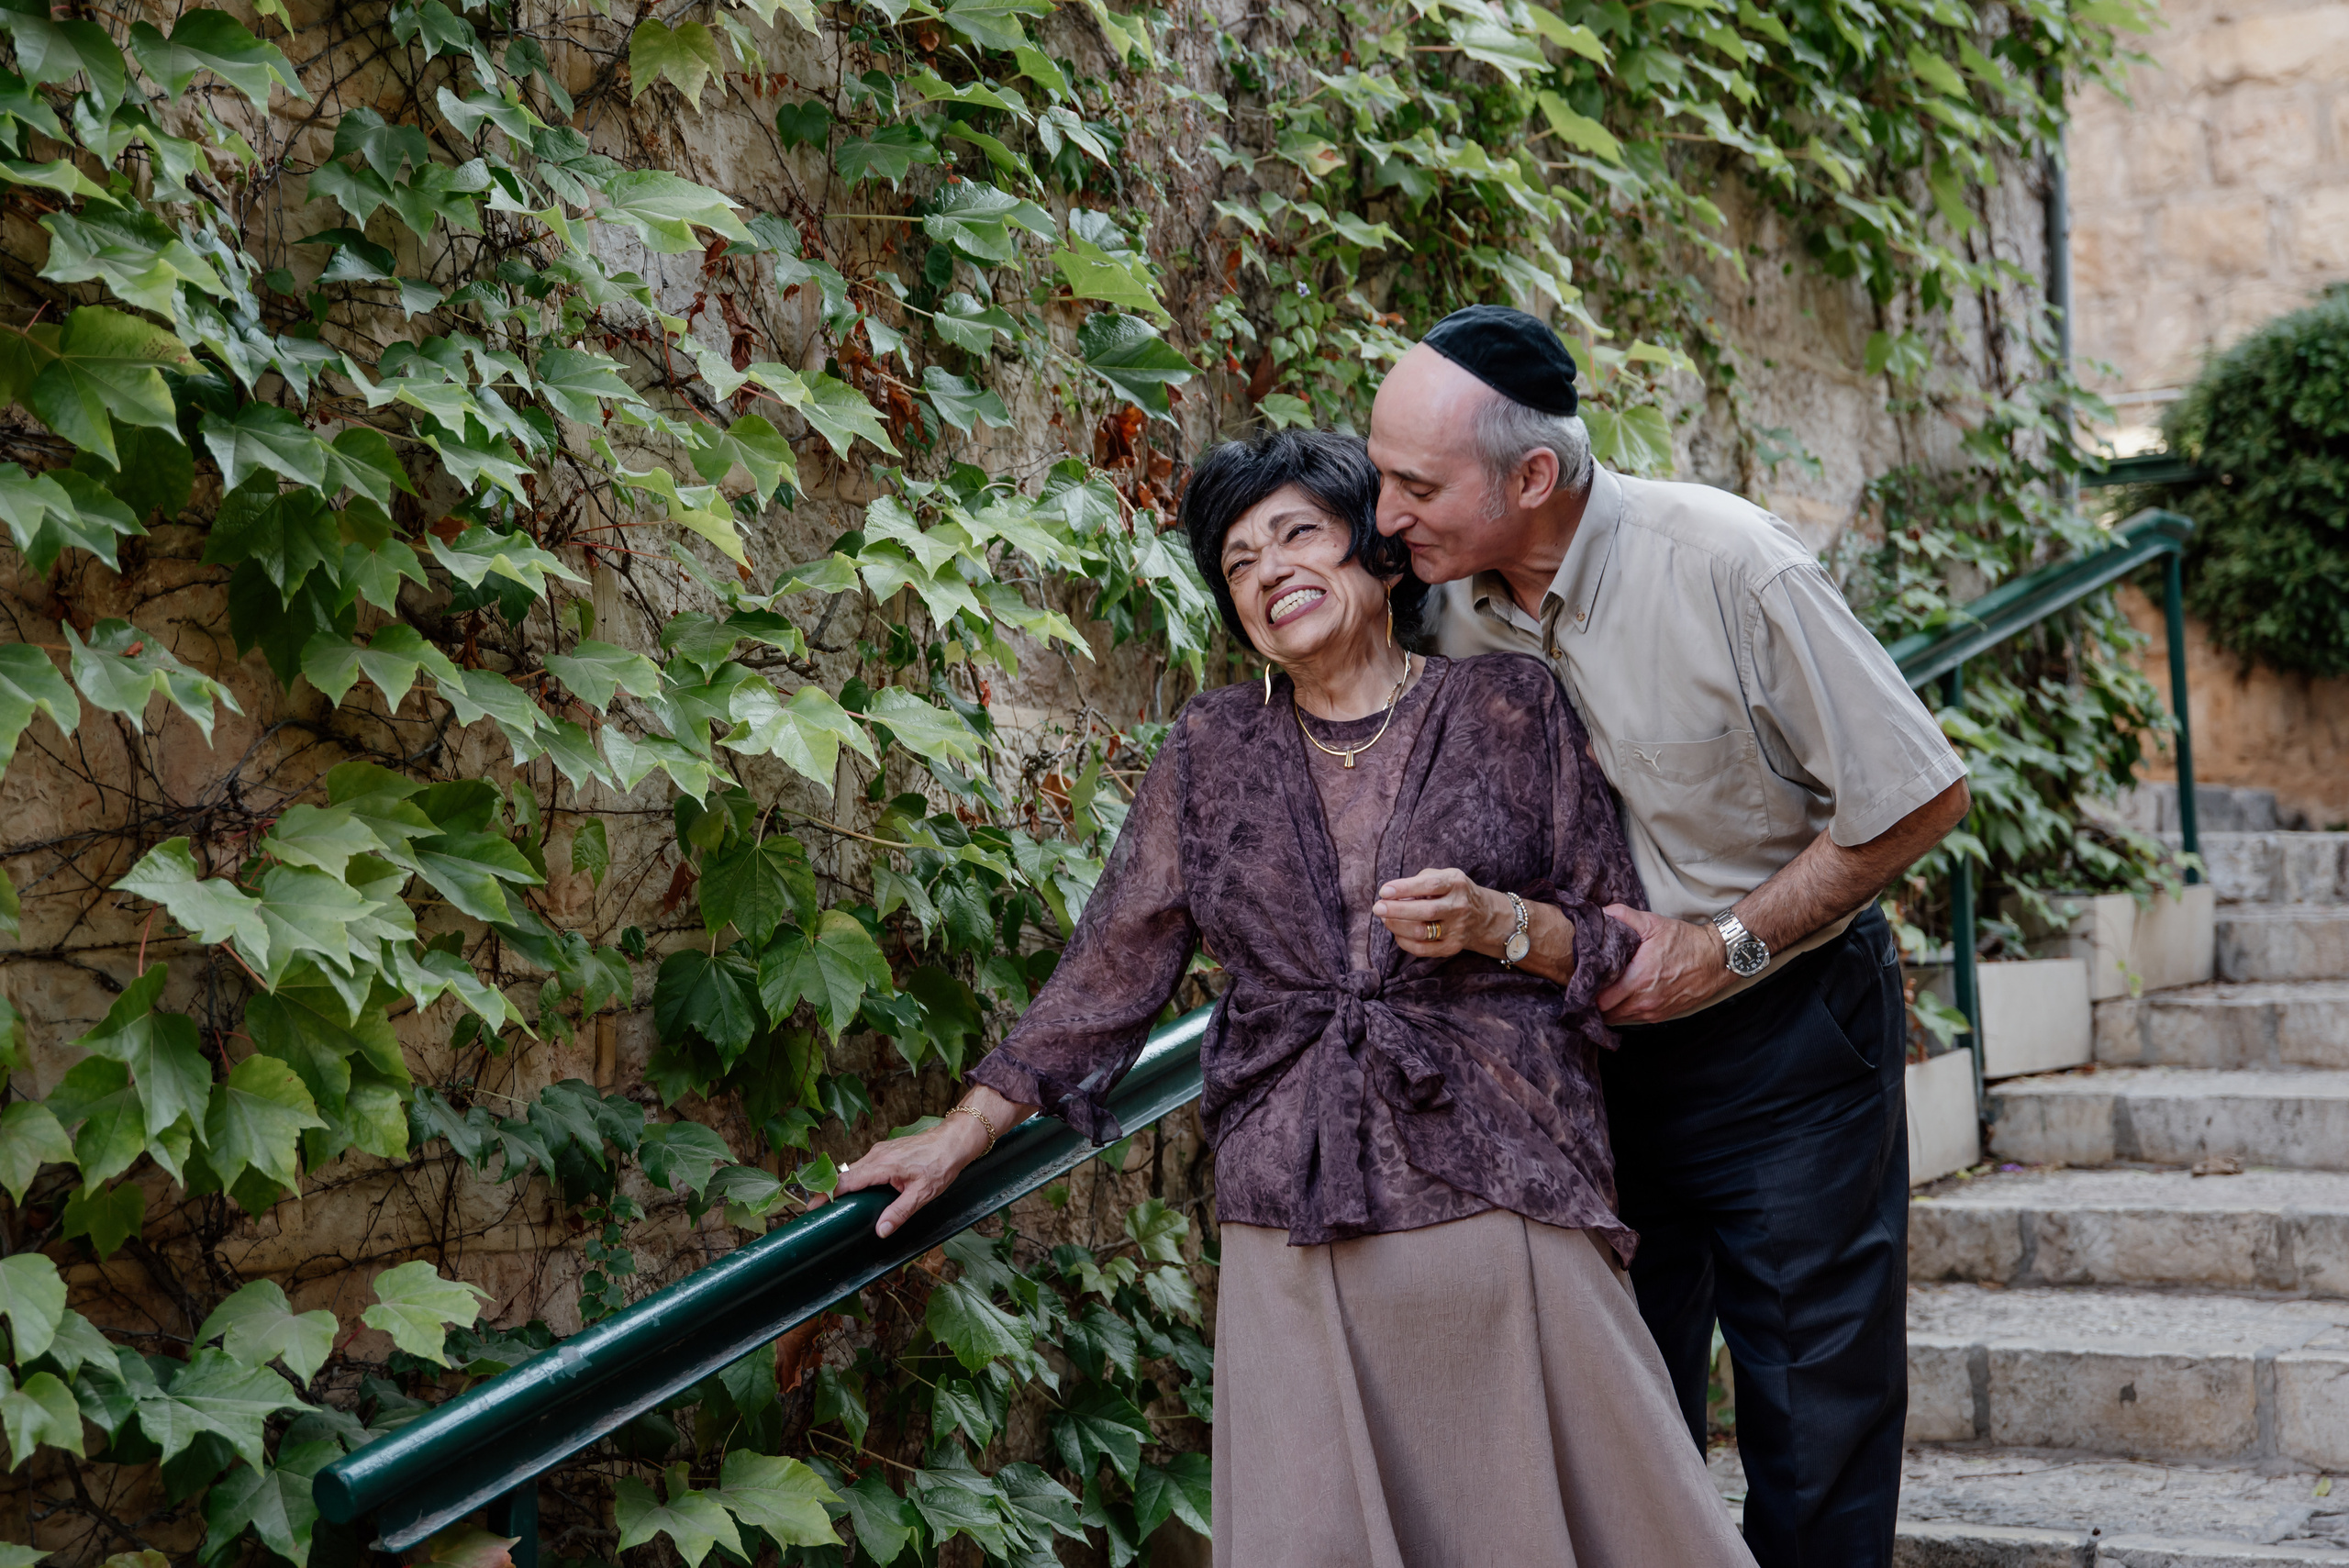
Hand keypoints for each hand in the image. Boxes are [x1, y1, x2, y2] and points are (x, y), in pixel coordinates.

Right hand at [832, 1112, 991, 1237]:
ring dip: (843, 1184)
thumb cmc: (940, 1165)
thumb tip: (881, 1230)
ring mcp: (880, 1151)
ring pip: (854, 1169)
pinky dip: (856, 1178)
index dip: (827, 1194)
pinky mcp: (885, 1151)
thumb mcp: (922, 1194)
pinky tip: (857, 1191)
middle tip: (818, 1210)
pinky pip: (864, 1165)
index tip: (813, 1207)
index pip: (846, 1181)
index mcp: (882, 1165)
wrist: (952, 1142)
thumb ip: (900, 1212)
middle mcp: (876, 1155)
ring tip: (833, 1204)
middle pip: (845, 1175)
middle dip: (829, 1191)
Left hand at [1374, 867, 1510, 959]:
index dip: (1405, 888)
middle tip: (1378, 908)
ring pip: (1422, 932)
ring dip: (1397, 926)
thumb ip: (1420, 881)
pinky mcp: (1452, 947)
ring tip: (1385, 918)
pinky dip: (1404, 942)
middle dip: (1397, 910)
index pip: (1429, 885)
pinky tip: (1396, 933)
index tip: (1384, 891)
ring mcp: (1457, 929)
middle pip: (1425, 911)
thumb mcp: (1443, 877)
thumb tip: (1391, 895)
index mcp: (1455, 884)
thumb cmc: (1453, 892)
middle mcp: (1459, 906)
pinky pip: (1423, 949)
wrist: (1483, 916)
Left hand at [1594, 905, 1733, 1024]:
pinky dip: (1626, 1012)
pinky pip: (1636, 1020)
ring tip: (1602, 994)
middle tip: (1588, 990)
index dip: (1588, 993)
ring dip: (1610, 1010)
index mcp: (1639, 979)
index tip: (1582, 983)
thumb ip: (1625, 917)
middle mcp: (1646, 1000)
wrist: (1716, 959)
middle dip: (1595, 1004)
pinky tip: (1621, 999)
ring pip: (1620, 1019)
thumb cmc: (1686, 941)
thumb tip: (1602, 912)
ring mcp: (1655, 1010)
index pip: (1601, 1000)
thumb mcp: (1654, 924)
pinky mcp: (1663, 1015)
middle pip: (1607, 1014)